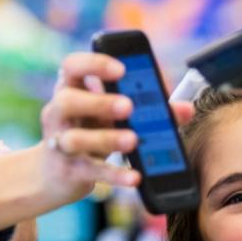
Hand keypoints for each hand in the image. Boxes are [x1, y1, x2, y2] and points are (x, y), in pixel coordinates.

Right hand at [36, 52, 143, 203]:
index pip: (72, 65)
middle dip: (99, 102)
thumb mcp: (111, 116)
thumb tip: (186, 109)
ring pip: (75, 139)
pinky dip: (114, 175)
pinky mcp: (68, 171)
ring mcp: (60, 143)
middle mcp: (59, 113)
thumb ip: (147, 109)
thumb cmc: (89, 132)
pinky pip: (91, 171)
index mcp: (70, 89)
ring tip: (133, 141)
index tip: (122, 68)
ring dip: (106, 139)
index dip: (94, 63)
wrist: (55, 174)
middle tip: (129, 106)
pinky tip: (135, 177)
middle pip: (68, 101)